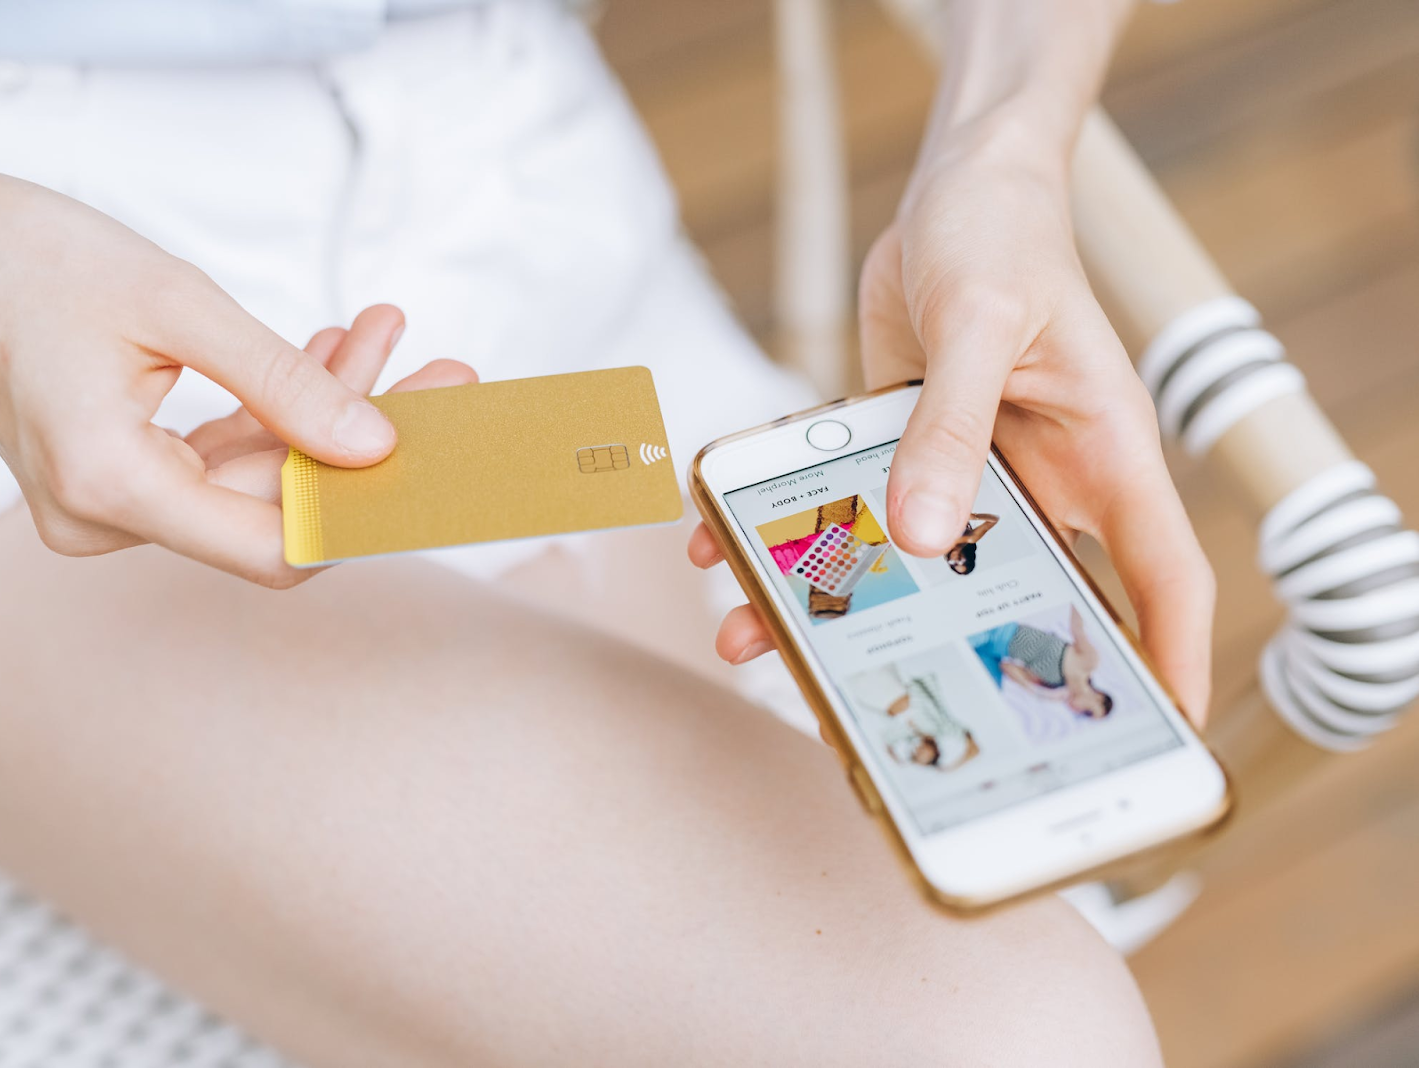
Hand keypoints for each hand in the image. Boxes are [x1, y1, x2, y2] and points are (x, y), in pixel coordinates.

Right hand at [0, 151, 474, 586]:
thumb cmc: (30, 258)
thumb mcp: (178, 304)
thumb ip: (284, 383)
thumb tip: (378, 448)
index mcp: (109, 485)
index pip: (275, 548)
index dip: (365, 513)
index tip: (440, 459)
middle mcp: (103, 518)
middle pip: (274, 507)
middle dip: (361, 437)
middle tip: (445, 375)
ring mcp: (108, 504)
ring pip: (256, 476)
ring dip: (324, 410)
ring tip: (385, 336)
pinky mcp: (116, 475)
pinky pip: (219, 455)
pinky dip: (274, 409)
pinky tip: (331, 351)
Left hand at [689, 131, 1213, 724]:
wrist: (955, 187)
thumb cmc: (1003, 234)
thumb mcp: (980, 320)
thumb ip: (951, 427)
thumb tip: (924, 536)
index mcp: (1104, 458)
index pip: (1161, 582)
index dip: (1163, 666)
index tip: (1152, 738)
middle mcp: (1042, 481)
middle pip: (1015, 599)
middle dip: (953, 662)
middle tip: (887, 720)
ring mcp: (970, 472)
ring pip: (911, 567)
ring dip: (834, 606)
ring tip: (755, 639)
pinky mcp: (904, 452)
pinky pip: (847, 508)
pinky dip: (788, 531)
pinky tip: (720, 544)